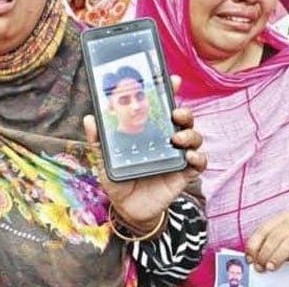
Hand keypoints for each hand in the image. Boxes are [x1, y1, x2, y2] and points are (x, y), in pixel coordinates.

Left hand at [83, 75, 206, 232]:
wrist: (127, 209)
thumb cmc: (118, 179)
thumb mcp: (104, 159)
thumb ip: (98, 140)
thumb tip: (89, 118)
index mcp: (149, 132)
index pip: (162, 108)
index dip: (169, 92)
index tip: (171, 79)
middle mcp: (166, 140)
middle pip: (184, 119)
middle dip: (184, 112)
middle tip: (175, 113)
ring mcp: (177, 156)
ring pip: (195, 137)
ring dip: (190, 134)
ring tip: (175, 138)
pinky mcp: (184, 175)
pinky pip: (199, 163)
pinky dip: (198, 158)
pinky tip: (188, 157)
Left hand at [246, 212, 288, 271]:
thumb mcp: (285, 238)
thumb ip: (273, 243)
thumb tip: (255, 257)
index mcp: (284, 218)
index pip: (263, 230)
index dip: (254, 245)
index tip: (249, 259)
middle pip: (276, 236)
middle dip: (265, 253)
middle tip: (259, 268)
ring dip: (279, 255)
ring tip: (271, 267)